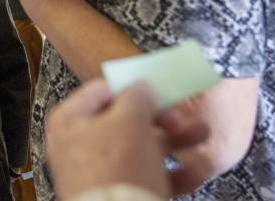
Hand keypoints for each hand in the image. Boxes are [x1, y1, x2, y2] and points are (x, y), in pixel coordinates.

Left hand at [47, 79, 208, 199]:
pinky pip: (146, 177)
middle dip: (161, 119)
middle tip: (184, 119)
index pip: (103, 91)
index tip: (162, 92)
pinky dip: (172, 174)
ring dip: (174, 142)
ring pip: (141, 149)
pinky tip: (198, 172)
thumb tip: (142, 85)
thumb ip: (138, 97)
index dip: (133, 89)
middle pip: (126, 121)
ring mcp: (99, 172)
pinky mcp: (118, 195)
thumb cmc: (117, 167)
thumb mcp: (129, 121)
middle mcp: (80, 144)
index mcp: (70, 119)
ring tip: (204, 135)